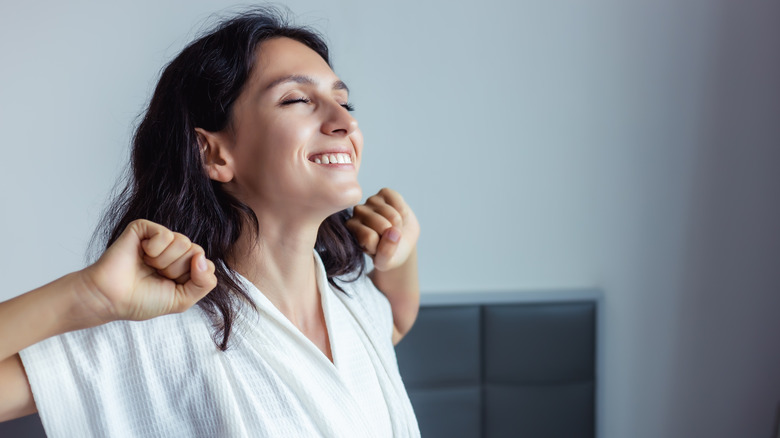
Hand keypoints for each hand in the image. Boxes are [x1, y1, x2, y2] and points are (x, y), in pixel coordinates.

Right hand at [78, 219, 216, 322]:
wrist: (111, 298)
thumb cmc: (142, 300)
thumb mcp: (182, 300)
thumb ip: (204, 283)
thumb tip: (202, 258)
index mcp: (185, 266)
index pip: (207, 265)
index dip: (191, 279)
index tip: (170, 286)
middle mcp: (175, 250)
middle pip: (196, 252)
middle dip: (176, 270)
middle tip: (156, 275)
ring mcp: (160, 238)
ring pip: (183, 242)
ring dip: (164, 261)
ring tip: (147, 266)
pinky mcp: (145, 228)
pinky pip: (166, 234)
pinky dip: (154, 250)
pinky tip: (141, 255)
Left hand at [347, 188, 419, 271]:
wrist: (401, 241)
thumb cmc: (389, 253)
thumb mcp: (386, 262)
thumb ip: (385, 253)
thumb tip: (393, 232)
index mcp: (352, 231)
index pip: (370, 238)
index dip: (382, 246)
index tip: (381, 248)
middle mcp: (357, 213)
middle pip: (382, 225)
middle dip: (393, 235)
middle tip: (390, 237)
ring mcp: (370, 201)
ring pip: (392, 215)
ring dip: (399, 225)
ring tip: (395, 228)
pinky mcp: (384, 192)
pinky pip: (398, 202)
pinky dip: (403, 212)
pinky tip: (399, 216)